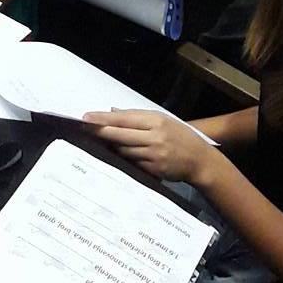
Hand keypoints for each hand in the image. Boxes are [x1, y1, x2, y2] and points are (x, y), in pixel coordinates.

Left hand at [82, 109, 215, 186]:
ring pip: (123, 150)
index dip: (103, 119)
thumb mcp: (163, 120)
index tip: (86, 118)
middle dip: (100, 132)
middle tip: (83, 129)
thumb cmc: (179, 136)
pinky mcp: (154, 169)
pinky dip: (123, 158)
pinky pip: (131, 163)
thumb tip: (113, 112)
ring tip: (99, 142)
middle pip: (120, 134)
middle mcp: (155, 137)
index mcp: (156, 121)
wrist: (199, 160)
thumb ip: (137, 116)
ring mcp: (154, 155)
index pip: (124, 119)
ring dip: (111, 146)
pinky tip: (114, 156)